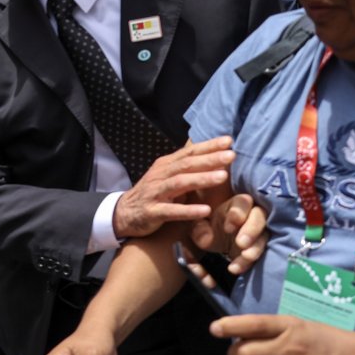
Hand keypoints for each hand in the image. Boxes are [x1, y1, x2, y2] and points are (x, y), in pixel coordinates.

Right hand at [112, 137, 234, 237]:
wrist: (123, 213)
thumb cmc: (152, 194)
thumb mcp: (166, 176)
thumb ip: (185, 167)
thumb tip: (210, 152)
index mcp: (166, 165)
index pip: (189, 152)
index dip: (208, 146)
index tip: (229, 141)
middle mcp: (160, 176)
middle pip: (186, 164)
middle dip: (209, 159)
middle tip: (231, 155)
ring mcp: (155, 193)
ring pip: (179, 183)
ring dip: (201, 179)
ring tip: (222, 177)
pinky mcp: (152, 212)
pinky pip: (171, 211)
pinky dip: (188, 211)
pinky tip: (205, 210)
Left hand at [190, 193, 268, 275]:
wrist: (214, 243)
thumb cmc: (208, 229)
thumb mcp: (198, 228)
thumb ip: (199, 229)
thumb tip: (205, 235)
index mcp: (237, 205)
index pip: (243, 203)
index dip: (238, 214)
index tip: (228, 228)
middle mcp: (252, 215)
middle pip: (259, 217)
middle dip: (251, 230)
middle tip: (241, 243)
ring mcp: (259, 232)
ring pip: (263, 236)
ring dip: (255, 248)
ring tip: (245, 256)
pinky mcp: (259, 247)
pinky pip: (260, 254)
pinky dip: (248, 263)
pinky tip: (235, 268)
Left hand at [213, 315, 354, 354]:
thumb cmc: (325, 341)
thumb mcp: (299, 325)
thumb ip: (270, 329)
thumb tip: (237, 336)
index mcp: (290, 328)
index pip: (254, 325)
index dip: (230, 326)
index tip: (215, 329)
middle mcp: (288, 350)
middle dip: (236, 354)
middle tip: (242, 352)